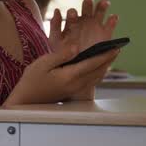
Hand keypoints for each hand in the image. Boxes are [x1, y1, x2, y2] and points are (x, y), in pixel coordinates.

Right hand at [4, 44, 118, 105]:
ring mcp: (75, 89)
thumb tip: (77, 46)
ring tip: (111, 55)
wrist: (27, 98)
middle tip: (118, 48)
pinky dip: (98, 71)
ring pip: (96, 76)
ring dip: (105, 65)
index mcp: (70, 76)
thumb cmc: (32, 79)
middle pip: (98, 70)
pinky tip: (99, 66)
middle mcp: (76, 84)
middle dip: (108, 59)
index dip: (105, 54)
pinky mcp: (73, 90)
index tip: (115, 46)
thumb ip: (61, 55)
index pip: (92, 63)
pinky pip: (91, 80)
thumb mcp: (44, 63)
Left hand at [49, 0, 118, 52]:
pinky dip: (112, 20)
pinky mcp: (106, 34)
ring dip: (102, 6)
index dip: (73, 13)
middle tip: (88, 0)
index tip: (73, 14)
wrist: (77, 67)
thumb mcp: (55, 40)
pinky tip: (113, 17)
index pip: (72, 14)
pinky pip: (110, 25)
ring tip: (104, 2)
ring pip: (100, 13)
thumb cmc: (63, 53)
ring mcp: (96, 26)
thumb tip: (57, 10)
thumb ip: (55, 26)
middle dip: (87, 5)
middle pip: (87, 9)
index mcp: (72, 22)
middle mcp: (85, 21)